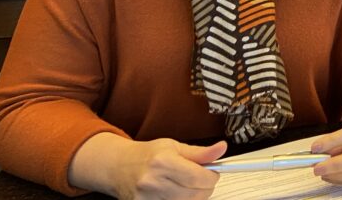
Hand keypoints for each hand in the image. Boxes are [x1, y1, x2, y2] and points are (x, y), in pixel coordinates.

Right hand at [69, 132, 225, 199]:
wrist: (120, 167)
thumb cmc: (148, 155)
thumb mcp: (174, 146)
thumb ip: (200, 152)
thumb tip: (222, 149)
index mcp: (163, 162)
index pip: (199, 178)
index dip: (212, 177)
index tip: (212, 173)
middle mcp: (153, 182)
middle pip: (195, 194)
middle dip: (205, 188)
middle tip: (201, 179)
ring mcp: (147, 199)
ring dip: (194, 197)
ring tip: (188, 186)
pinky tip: (178, 194)